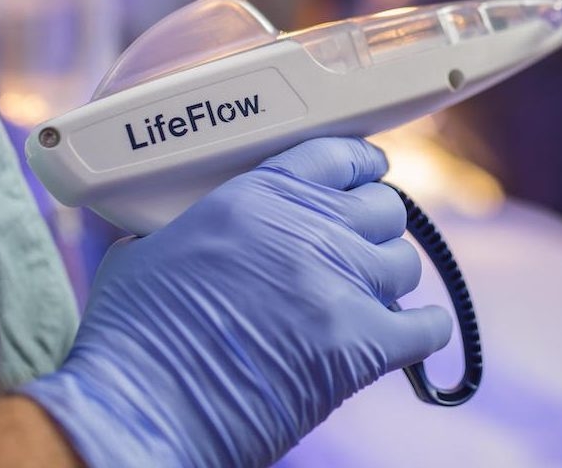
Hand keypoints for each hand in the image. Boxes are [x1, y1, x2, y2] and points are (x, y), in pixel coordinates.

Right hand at [21, 138, 451, 466]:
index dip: (361, 163)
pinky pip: (426, 327)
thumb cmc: (134, 332)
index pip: (337, 156)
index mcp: (258, 195)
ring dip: (388, 277)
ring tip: (368, 294)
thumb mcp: (152, 245)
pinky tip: (408, 332)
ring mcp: (339, 285)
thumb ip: (194, 222)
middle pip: (383, 207)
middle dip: (375, 225)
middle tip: (361, 244)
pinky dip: (422, 330)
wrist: (142, 405)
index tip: (370, 170)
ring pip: (405, 262)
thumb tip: (192, 226)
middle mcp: (308, 230)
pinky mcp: (360, 345)